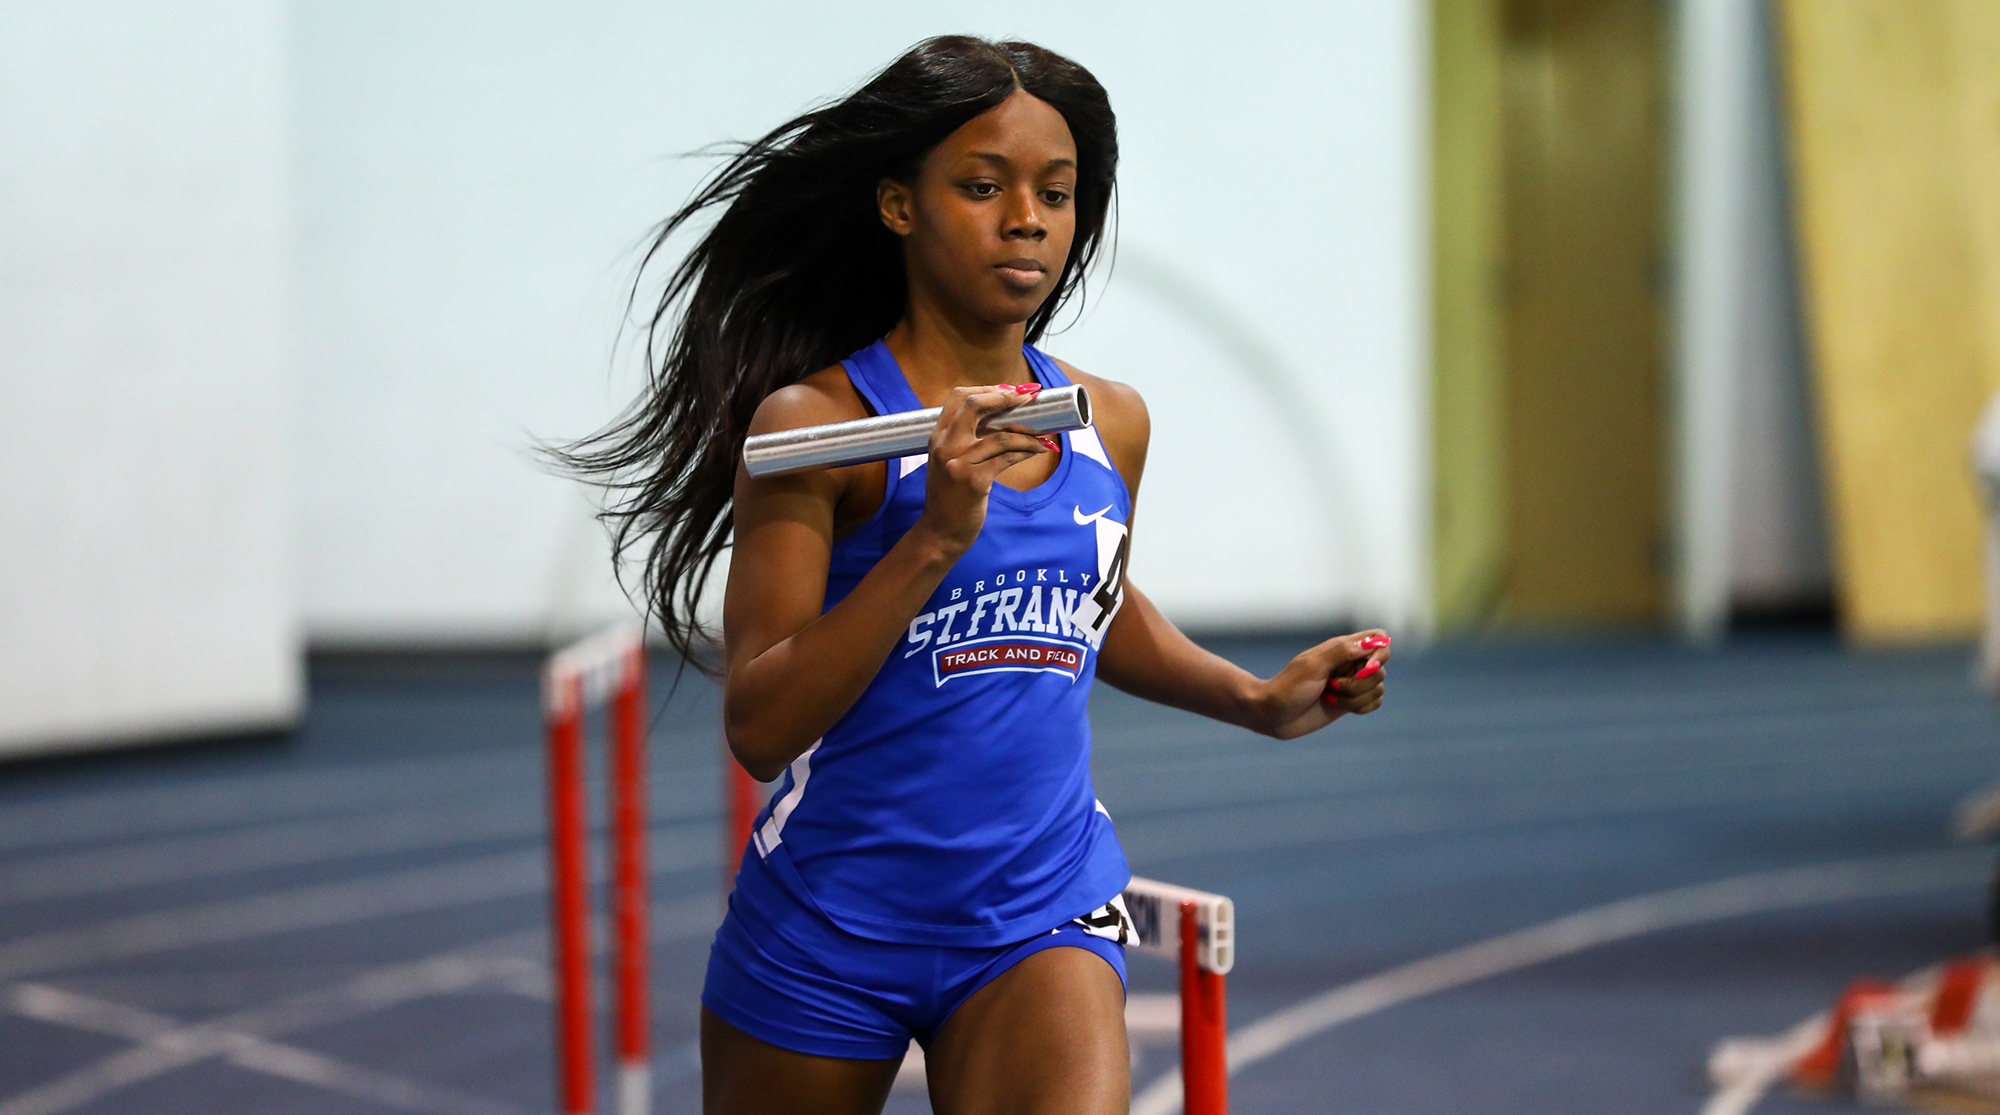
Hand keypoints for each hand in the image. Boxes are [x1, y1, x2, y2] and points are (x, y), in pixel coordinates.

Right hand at [912, 383, 1052, 554]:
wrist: (940, 531)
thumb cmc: (950, 496)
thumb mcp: (948, 461)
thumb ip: (965, 439)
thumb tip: (1002, 416)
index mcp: (937, 437)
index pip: (959, 397)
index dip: (988, 389)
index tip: (1011, 391)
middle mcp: (945, 446)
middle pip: (975, 405)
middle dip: (1006, 398)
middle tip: (1029, 399)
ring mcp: (958, 463)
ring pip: (1000, 435)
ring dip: (1027, 433)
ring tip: (1042, 436)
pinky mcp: (974, 481)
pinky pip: (1007, 458)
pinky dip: (1027, 451)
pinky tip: (1037, 450)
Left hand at [1253, 630, 1390, 739]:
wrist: (1274, 714)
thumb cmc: (1288, 687)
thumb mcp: (1313, 666)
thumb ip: (1342, 652)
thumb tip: (1372, 643)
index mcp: (1342, 647)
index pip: (1379, 638)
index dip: (1381, 652)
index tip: (1367, 667)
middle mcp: (1350, 663)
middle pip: (1380, 670)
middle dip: (1359, 684)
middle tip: (1332, 686)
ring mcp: (1352, 683)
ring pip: (1378, 688)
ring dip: (1356, 698)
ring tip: (1330, 697)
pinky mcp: (1351, 701)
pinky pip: (1375, 702)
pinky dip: (1360, 707)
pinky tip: (1339, 706)